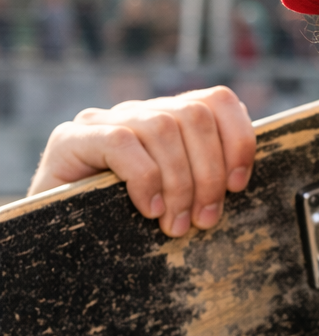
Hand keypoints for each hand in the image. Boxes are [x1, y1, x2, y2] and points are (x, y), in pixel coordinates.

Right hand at [29, 86, 255, 237]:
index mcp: (171, 120)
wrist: (57, 234)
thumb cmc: (127, 221)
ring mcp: (104, 121)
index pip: (218, 101)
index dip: (238, 139)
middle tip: (205, 220)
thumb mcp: (178, 198)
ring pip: (162, 128)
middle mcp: (140, 112)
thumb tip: (242, 180)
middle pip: (195, 116)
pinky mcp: (72, 138)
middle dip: (209, 174)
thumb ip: (205, 179)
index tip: (238, 186)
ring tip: (176, 224)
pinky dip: (145, 179)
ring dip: (179, 182)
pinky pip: (121, 143)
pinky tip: (149, 209)